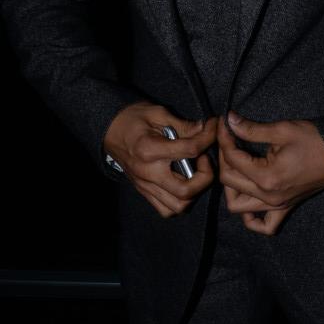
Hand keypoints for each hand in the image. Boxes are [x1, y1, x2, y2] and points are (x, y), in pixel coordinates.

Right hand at [103, 102, 216, 218]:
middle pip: (186, 190)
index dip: (208, 138)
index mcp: (150, 149)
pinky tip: (183, 183)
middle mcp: (148, 172)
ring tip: (195, 172)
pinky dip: (179, 202)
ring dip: (194, 192)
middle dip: (205, 177)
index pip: (190, 150)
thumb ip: (182, 124)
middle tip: (205, 158)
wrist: (110, 130)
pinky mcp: (144, 192)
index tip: (213, 128)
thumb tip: (204, 130)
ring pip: (178, 205)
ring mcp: (145, 185)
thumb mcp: (157, 113)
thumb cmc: (133, 118)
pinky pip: (166, 210)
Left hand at [217, 111, 323, 235]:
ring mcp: (277, 205)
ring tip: (235, 166)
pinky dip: (251, 219)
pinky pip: (264, 225)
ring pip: (237, 207)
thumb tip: (229, 120)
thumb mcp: (282, 130)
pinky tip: (249, 199)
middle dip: (224, 158)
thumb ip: (251, 129)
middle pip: (229, 182)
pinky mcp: (285, 207)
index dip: (224, 138)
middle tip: (229, 140)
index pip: (232, 159)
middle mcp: (269, 196)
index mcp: (267, 177)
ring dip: (230, 187)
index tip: (224, 124)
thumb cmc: (316, 141)